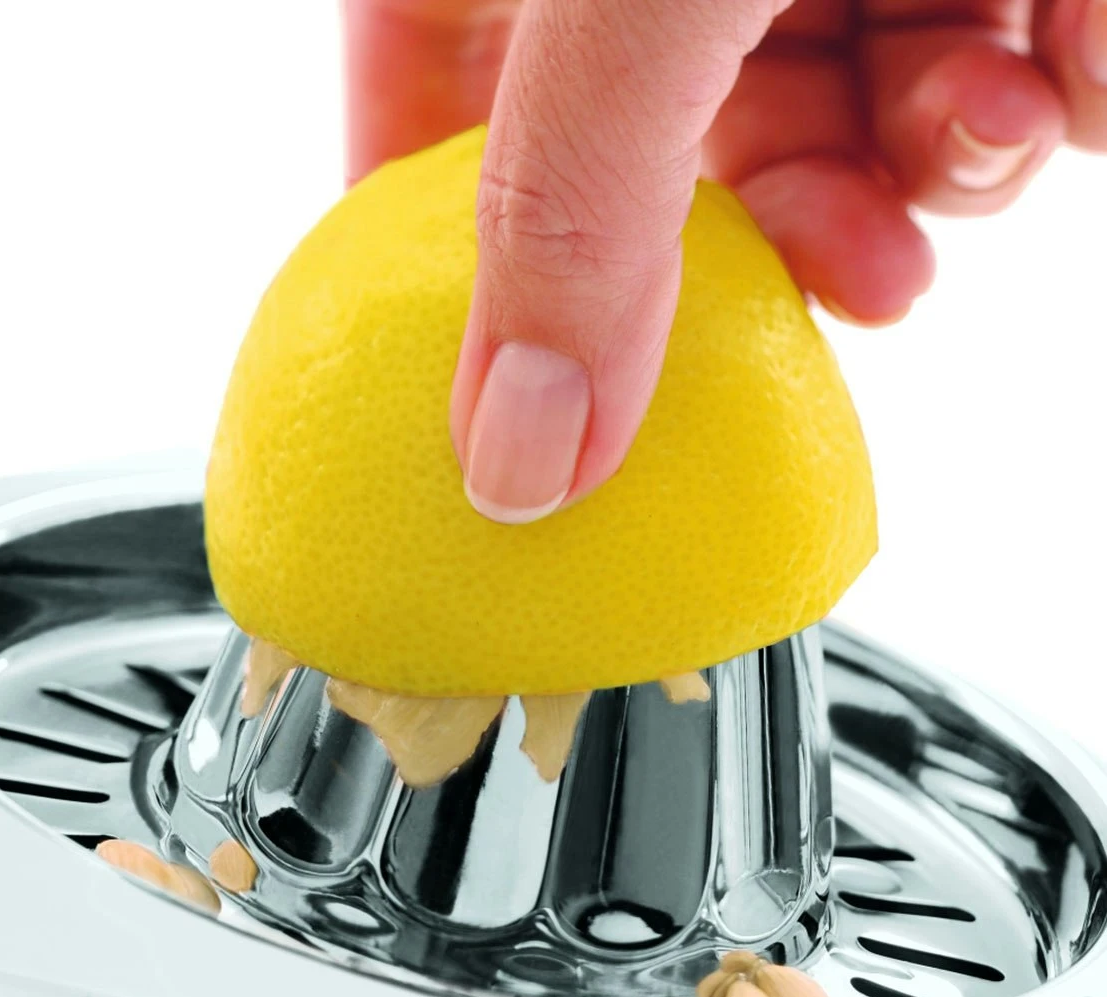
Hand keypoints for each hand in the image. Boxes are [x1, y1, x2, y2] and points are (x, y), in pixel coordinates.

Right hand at [344, 0, 1104, 520]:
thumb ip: (573, 211)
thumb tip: (513, 462)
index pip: (422, 96)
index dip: (429, 235)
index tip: (481, 383)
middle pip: (662, 152)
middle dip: (764, 237)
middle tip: (826, 280)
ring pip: (837, 117)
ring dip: (918, 175)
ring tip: (978, 139)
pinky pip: (984, 66)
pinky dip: (1045, 96)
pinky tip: (1067, 65)